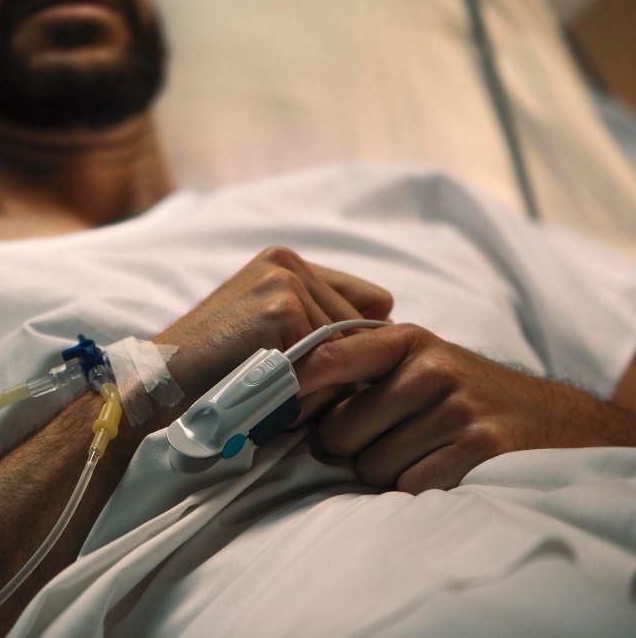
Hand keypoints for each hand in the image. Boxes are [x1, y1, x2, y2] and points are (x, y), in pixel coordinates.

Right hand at [152, 246, 392, 426]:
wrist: (159, 383)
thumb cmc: (214, 371)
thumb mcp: (266, 334)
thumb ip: (317, 325)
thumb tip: (392, 336)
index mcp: (284, 262)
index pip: (368, 301)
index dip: (354, 344)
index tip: (326, 372)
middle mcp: (287, 261)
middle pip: (363, 324)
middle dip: (342, 364)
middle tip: (290, 387)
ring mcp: (285, 280)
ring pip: (349, 344)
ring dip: (327, 378)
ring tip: (277, 390)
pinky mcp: (281, 307)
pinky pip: (329, 358)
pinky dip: (310, 386)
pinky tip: (272, 392)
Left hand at [296, 324, 635, 492]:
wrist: (557, 422)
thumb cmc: (466, 395)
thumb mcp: (419, 363)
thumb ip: (360, 372)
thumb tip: (286, 403)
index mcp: (406, 341)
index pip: (327, 358)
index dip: (293, 389)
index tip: (273, 410)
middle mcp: (431, 368)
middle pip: (341, 430)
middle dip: (347, 450)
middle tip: (376, 445)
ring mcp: (457, 407)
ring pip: (371, 466)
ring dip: (383, 473)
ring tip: (416, 455)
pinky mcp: (480, 447)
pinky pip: (409, 487)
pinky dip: (415, 490)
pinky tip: (439, 472)